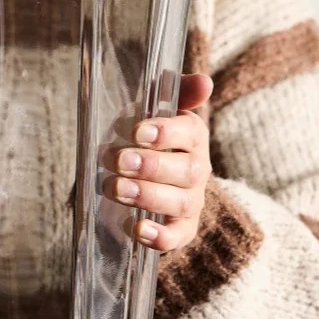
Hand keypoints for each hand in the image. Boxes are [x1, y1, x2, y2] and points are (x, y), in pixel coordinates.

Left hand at [100, 73, 213, 253]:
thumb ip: (173, 91)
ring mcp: (191, 201)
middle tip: (119, 161)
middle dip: (151, 166)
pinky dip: (160, 236)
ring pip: (181, 202)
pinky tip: (138, 229)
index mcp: (192, 135)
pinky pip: (178, 237)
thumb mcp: (149, 107)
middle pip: (188, 170)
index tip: (138, 133)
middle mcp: (198, 169)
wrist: (130, 172)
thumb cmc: (141, 133)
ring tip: (115, 188)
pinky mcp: (181, 229)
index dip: (166, 133)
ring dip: (148, 196)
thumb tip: (204, 82)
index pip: (191, 133)